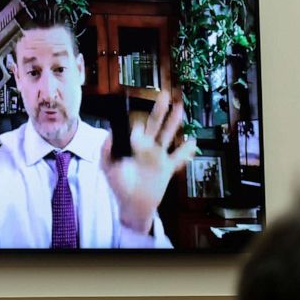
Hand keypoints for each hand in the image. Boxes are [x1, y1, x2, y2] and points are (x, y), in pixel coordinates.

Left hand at [101, 90, 196, 233]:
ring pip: (167, 136)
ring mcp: (158, 157)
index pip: (137, 129)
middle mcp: (147, 148)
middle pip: (155, 125)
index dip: (137, 125)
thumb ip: (106, 151)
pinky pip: (178, 158)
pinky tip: (192, 142)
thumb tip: (108, 135)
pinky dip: (185, 151)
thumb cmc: (119, 186)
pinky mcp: (166, 168)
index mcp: (133, 146)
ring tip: (179, 107)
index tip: (138, 123)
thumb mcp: (107, 168)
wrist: (132, 205)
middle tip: (164, 95)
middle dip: (159, 110)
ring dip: (173, 122)